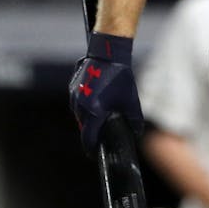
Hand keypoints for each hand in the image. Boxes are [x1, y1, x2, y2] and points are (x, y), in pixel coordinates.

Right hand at [67, 32, 142, 154]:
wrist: (107, 54)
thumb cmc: (120, 77)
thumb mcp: (130, 100)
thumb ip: (133, 119)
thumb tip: (136, 133)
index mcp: (94, 111)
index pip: (88, 137)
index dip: (91, 147)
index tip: (94, 153)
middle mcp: (81, 106)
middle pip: (83, 127)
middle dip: (92, 131)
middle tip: (101, 133)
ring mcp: (74, 96)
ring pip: (79, 115)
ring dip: (88, 117)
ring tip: (100, 114)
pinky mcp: (72, 88)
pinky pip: (77, 103)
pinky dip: (85, 105)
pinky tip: (96, 99)